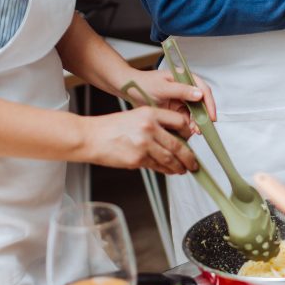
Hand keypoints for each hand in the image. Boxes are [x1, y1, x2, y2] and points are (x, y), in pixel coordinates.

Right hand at [79, 106, 197, 173]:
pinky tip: (169, 171)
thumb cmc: (111, 128)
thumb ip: (155, 125)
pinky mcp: (137, 159)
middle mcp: (149, 127)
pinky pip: (157, 166)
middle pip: (178, 144)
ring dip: (179, 166)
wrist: (90, 137)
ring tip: (183, 169)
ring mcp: (144, 144)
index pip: (179, 121)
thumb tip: (174, 138)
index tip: (190, 140)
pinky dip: (165, 170)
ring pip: (170, 159)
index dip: (188, 133)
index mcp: (150, 113)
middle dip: (189, 157)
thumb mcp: (136, 116)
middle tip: (193, 163)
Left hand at [123, 69, 215, 133]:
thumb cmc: (142, 83)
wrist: (128, 89)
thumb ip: (181, 90)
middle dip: (202, 117)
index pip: (203, 90)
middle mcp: (185, 88)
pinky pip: (185, 118)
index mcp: (185, 78)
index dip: (209, 104)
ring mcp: (180, 99)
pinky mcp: (175, 109)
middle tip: (200, 129)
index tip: (211, 118)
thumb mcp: (162, 87)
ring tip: (191, 132)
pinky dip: (186, 126)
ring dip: (194, 123)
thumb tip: (199, 94)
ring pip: (194, 113)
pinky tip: (184, 131)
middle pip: (201, 104)